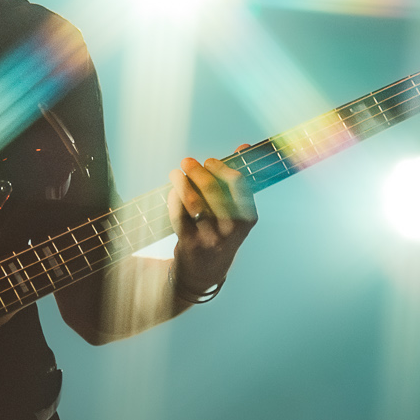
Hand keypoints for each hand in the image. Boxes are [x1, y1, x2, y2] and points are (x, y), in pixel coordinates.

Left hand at [168, 152, 255, 298]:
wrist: (204, 273)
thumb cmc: (221, 233)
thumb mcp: (235, 213)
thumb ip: (237, 181)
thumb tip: (243, 147)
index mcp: (247, 218)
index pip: (239, 185)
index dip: (222, 169)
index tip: (210, 161)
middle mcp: (231, 230)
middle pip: (214, 192)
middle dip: (198, 172)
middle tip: (187, 162)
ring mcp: (210, 238)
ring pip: (194, 204)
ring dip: (182, 183)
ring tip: (175, 173)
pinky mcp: (190, 244)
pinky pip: (179, 216)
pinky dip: (173, 200)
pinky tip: (172, 191)